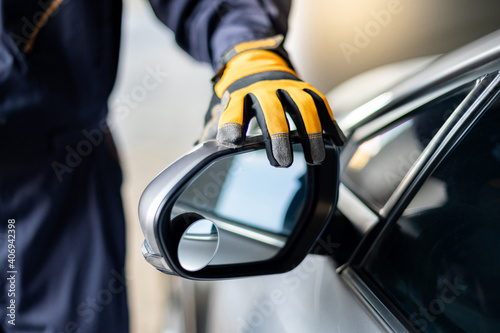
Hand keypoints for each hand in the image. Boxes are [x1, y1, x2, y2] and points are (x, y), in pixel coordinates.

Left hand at [201, 39, 344, 166]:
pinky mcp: (305, 88)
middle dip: (278, 136)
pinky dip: (330, 122)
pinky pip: (321, 103)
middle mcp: (264, 89)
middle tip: (282, 162)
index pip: (233, 109)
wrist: (256, 62)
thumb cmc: (240, 94)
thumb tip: (201, 147)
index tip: (232, 142)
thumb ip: (217, 127)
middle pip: (271, 111)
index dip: (232, 124)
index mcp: (239, 94)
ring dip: (310, 133)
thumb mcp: (225, 106)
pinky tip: (337, 141)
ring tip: (315, 158)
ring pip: (302, 107)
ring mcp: (287, 86)